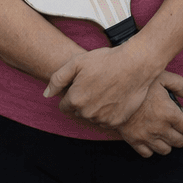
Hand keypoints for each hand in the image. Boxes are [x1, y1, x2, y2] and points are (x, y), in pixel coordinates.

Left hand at [44, 44, 177, 129]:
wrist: (136, 65)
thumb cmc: (106, 60)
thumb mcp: (77, 62)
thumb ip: (57, 79)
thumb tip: (46, 95)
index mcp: (75, 100)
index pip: (64, 106)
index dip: (71, 95)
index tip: (81, 85)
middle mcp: (87, 113)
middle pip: (78, 112)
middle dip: (83, 101)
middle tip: (95, 85)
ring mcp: (103, 119)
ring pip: (92, 117)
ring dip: (95, 108)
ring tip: (106, 90)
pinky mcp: (117, 122)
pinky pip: (107, 121)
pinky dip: (109, 112)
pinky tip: (114, 97)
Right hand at [115, 76, 182, 156]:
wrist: (114, 91)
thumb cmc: (140, 82)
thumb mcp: (162, 75)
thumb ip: (178, 83)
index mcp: (169, 114)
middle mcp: (159, 129)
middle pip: (180, 142)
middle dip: (182, 133)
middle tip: (178, 123)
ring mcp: (146, 137)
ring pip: (165, 150)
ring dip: (169, 142)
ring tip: (166, 131)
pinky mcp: (133, 141)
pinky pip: (147, 153)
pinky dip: (152, 148)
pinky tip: (152, 137)